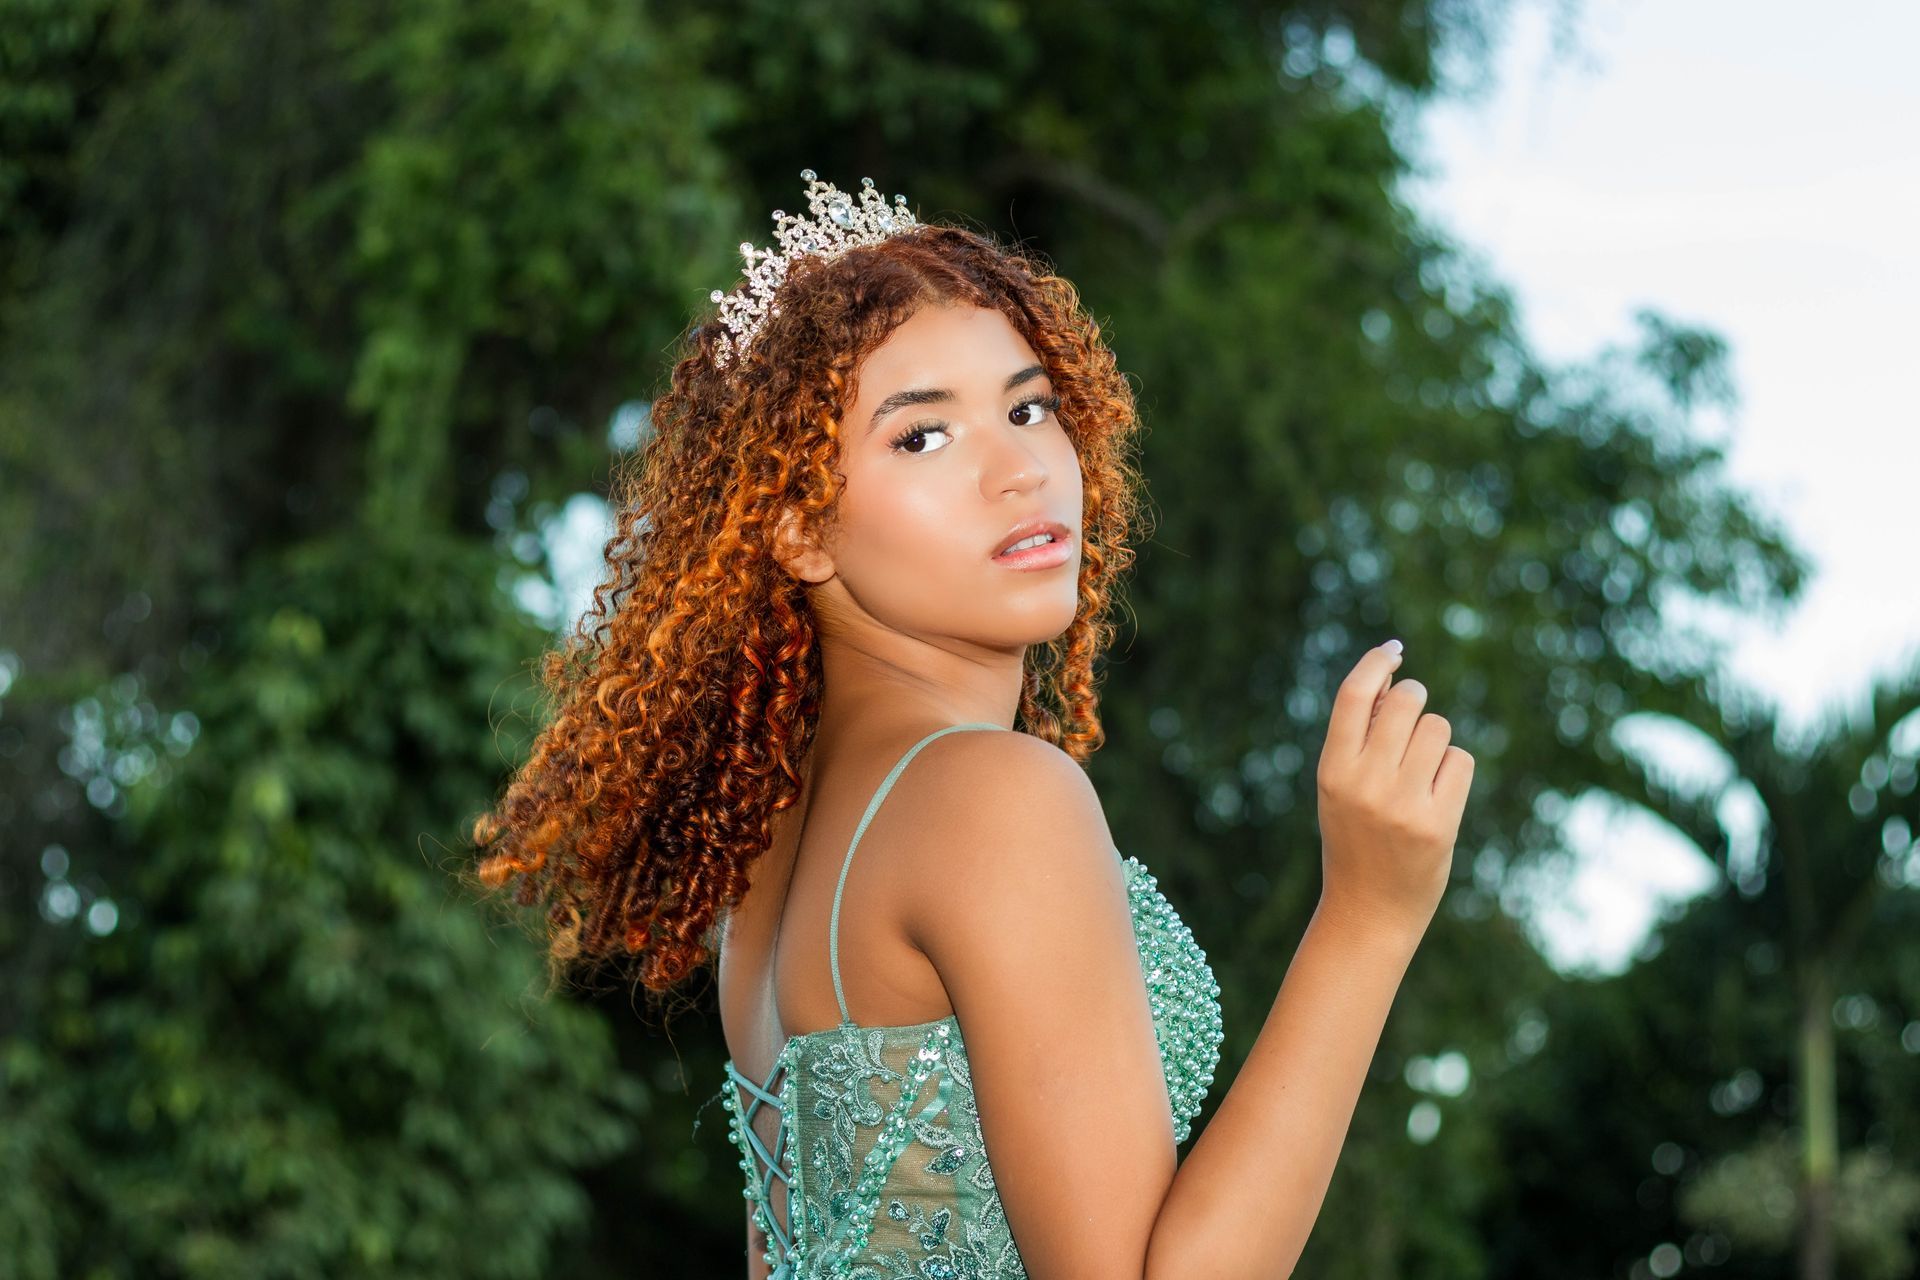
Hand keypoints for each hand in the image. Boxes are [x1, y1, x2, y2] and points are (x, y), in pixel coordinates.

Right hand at [1313, 640, 1473, 936]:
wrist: (1369, 911)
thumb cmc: (1356, 838)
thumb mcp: (1341, 787)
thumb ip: (1361, 740)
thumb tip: (1395, 682)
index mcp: (1332, 770)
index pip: (1355, 695)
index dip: (1376, 663)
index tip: (1394, 651)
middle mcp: (1365, 782)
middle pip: (1409, 702)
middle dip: (1416, 703)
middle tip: (1410, 730)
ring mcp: (1402, 803)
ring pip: (1438, 729)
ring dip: (1435, 741)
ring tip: (1419, 776)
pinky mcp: (1437, 824)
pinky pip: (1459, 761)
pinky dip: (1452, 770)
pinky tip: (1436, 798)